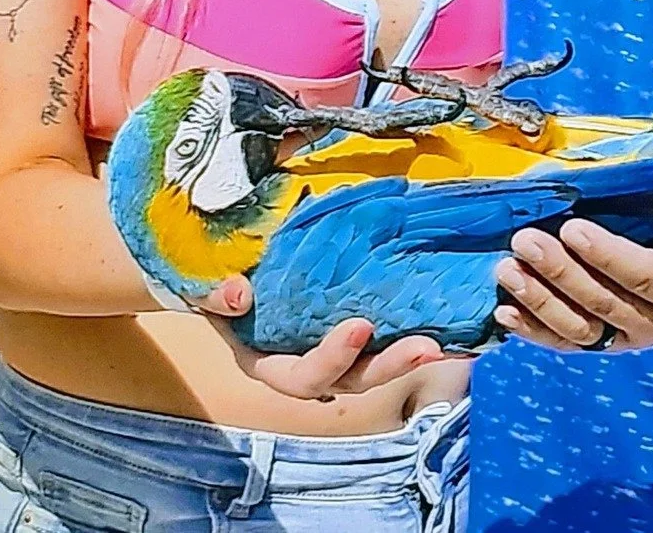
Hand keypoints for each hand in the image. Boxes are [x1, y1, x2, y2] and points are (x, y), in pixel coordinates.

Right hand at [198, 275, 447, 399]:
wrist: (223, 274)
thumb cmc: (214, 285)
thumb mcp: (205, 288)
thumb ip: (216, 295)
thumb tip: (240, 294)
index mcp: (269, 363)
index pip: (302, 375)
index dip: (332, 358)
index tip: (359, 327)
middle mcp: (308, 366)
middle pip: (352, 380)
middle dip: (390, 366)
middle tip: (426, 347)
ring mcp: (334, 351)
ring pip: (375, 366)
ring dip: (410, 356)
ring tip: (446, 343)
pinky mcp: (355, 329)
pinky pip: (385, 338)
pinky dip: (413, 331)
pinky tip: (447, 321)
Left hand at [493, 197, 652, 353]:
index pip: (647, 276)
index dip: (609, 255)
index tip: (572, 227)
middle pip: (605, 303)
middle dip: (561, 272)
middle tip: (524, 241)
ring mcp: (629, 339)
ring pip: (580, 328)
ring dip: (539, 301)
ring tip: (507, 269)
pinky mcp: (604, 343)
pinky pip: (567, 343)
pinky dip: (533, 330)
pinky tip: (505, 310)